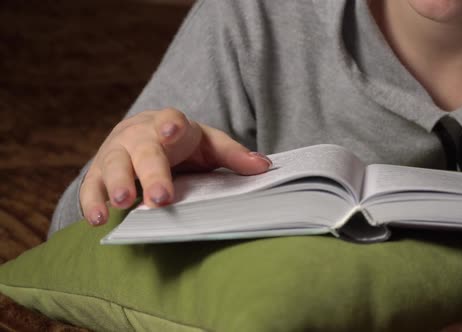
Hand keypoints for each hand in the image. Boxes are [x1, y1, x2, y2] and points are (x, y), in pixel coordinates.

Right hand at [80, 108, 271, 225]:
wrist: (141, 134)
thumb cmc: (181, 142)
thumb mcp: (209, 143)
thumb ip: (233, 154)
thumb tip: (265, 167)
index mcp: (168, 124)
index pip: (170, 119)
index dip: (171, 124)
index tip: (173, 131)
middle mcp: (138, 136)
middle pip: (143, 152)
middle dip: (151, 173)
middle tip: (160, 197)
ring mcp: (116, 153)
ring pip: (112, 166)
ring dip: (117, 184)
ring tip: (124, 203)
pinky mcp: (100, 172)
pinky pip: (92, 186)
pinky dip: (92, 201)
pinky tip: (98, 219)